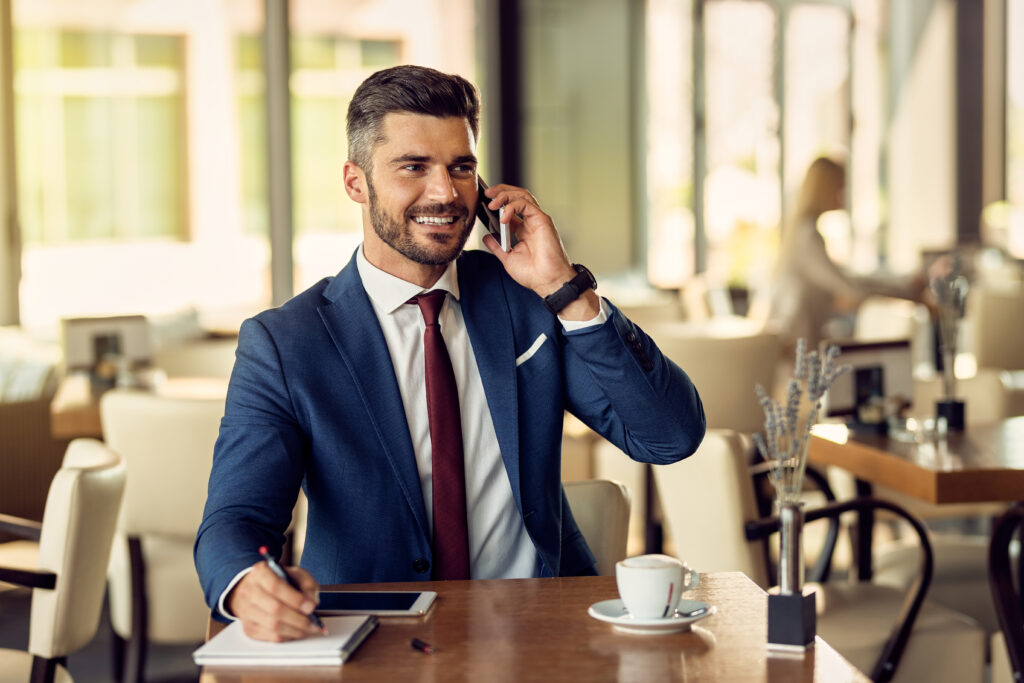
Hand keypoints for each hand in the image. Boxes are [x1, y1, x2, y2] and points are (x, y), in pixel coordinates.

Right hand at [227, 561, 320, 641]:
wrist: (257, 589)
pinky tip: (296, 632)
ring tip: (308, 628)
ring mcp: (246, 611)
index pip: (275, 586)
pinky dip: (286, 636)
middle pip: (275, 609)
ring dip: (295, 630)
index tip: (311, 607)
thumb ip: (307, 585)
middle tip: (313, 623)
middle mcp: (248, 591)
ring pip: (272, 626)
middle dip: (298, 619)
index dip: (295, 599)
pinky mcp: (248, 627)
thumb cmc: (279, 581)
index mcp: (260, 573)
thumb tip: (311, 603)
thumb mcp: (296, 574)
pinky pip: (269, 637)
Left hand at [479, 182, 598, 319]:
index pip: (511, 208)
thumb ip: (497, 246)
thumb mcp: (507, 258)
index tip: (484, 202)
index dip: (498, 202)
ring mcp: (537, 220)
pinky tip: (503, 217)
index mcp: (524, 230)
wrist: (547, 282)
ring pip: (522, 196)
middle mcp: (531, 222)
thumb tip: (487, 236)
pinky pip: (525, 204)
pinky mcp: (542, 220)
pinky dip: (512, 206)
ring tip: (492, 201)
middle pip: (517, 197)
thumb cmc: (533, 274)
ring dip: (505, 195)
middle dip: (501, 191)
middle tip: (487, 193)